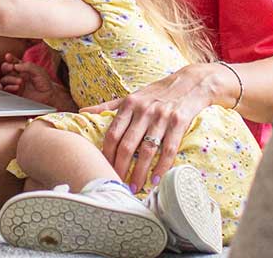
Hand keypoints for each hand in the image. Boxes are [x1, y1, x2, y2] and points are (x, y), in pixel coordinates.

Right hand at [0, 54, 77, 110]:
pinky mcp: (15, 93)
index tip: (8, 56)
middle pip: (5, 69)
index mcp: (22, 68)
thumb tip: (15, 65)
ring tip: (20, 81)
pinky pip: (7, 90)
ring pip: (5, 79)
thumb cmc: (45, 82)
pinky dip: (10, 87)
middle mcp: (17, 75)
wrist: (48, 96)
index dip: (9, 58)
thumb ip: (28, 66)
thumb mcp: (38, 70)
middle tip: (11, 68)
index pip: (13, 61)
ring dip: (10, 79)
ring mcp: (15, 84)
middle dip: (6, 67)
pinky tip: (17, 87)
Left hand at [81, 62, 219, 192]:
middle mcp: (143, 111)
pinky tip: (156, 179)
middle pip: (127, 144)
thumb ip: (108, 106)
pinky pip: (168, 149)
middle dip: (120, 166)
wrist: (189, 84)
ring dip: (139, 171)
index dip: (106, 152)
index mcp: (129, 104)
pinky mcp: (179, 123)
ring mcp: (161, 117)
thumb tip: (82, 112)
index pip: (112, 132)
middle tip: (116, 183)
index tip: (102, 167)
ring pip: (147, 150)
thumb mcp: (131, 97)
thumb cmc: (156, 94)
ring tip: (134, 187)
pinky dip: (162, 166)